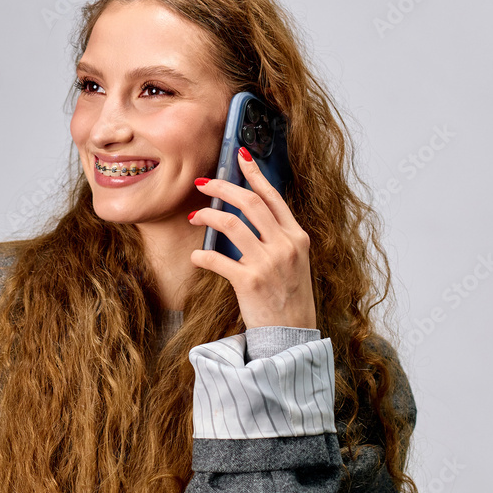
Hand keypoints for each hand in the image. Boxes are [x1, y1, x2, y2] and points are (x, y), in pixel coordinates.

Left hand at [187, 147, 315, 329]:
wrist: (292, 336)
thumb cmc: (289, 297)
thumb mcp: (294, 262)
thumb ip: (278, 237)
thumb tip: (250, 213)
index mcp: (297, 237)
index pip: (273, 197)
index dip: (254, 174)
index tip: (239, 156)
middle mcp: (285, 246)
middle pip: (249, 203)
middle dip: (222, 187)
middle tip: (204, 184)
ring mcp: (268, 263)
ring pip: (230, 224)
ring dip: (207, 216)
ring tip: (195, 217)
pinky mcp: (249, 282)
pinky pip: (217, 259)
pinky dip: (202, 255)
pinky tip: (196, 256)